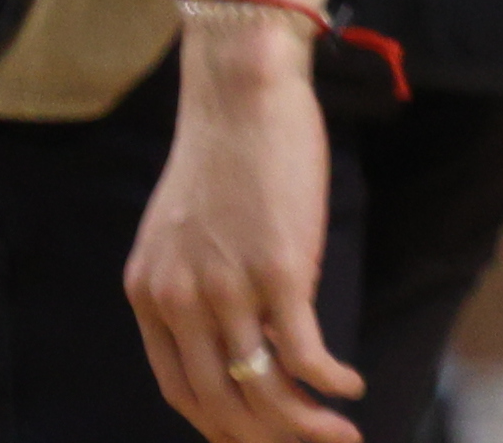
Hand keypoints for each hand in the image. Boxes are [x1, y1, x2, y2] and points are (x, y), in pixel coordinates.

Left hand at [132, 25, 356, 441]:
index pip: (181, 388)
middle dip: (265, 439)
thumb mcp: (184, 227)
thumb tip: (234, 318)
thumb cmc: (224, 149)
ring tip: (340, 439)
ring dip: (303, 427)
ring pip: (262, 389)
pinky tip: (352, 387)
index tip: (256, 435)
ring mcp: (227, 291)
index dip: (220, 422)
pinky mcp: (279, 271)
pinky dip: (328, 383)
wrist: (241, 94)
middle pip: (219, 402)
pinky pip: (302, 352)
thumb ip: (194, 279)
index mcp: (150, 296)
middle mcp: (180, 304)